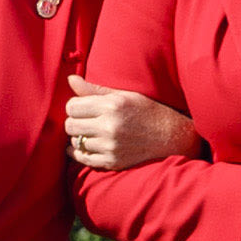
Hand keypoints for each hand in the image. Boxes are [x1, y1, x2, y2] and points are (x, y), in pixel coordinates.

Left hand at [64, 74, 198, 172]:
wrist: (170, 136)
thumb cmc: (146, 111)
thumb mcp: (124, 95)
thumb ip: (94, 89)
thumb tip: (70, 79)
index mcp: (112, 106)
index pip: (72, 106)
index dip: (75, 106)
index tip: (83, 108)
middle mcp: (110, 126)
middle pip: (70, 125)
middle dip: (75, 122)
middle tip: (86, 121)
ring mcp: (111, 146)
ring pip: (75, 142)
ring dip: (80, 138)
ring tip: (92, 133)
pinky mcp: (112, 161)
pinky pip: (83, 159)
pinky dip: (80, 153)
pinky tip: (88, 146)